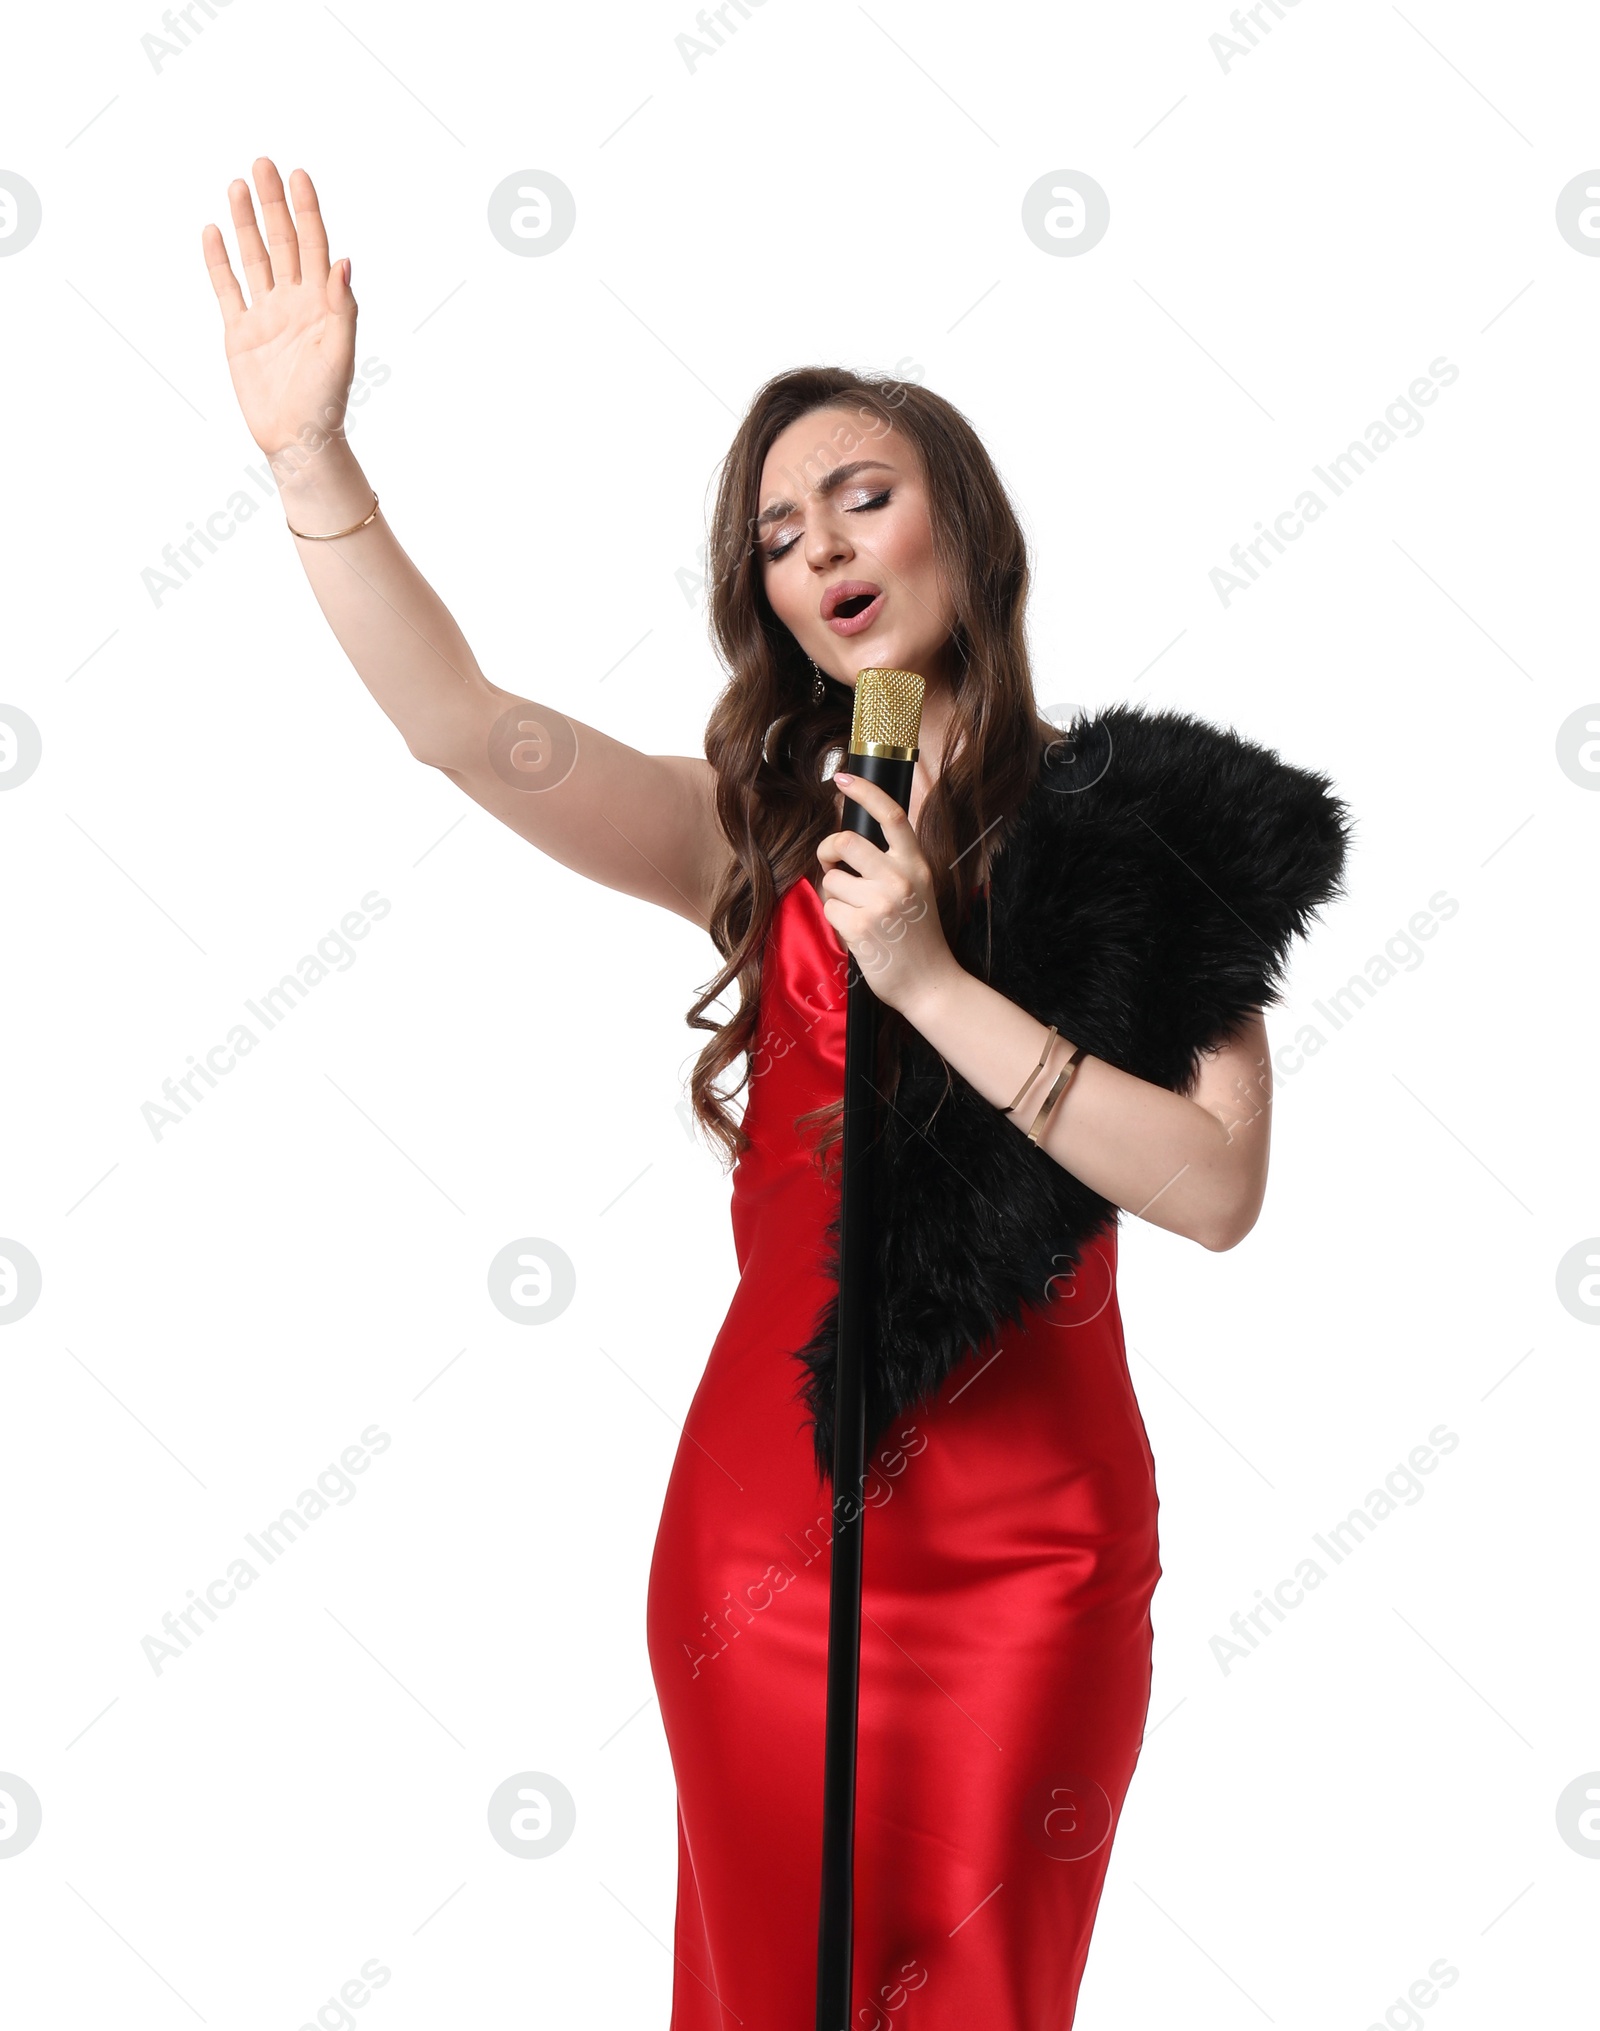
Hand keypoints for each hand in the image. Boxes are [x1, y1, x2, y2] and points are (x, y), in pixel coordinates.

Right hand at [202, 158, 356, 467]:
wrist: (296, 440)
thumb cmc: (327, 402)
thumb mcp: (339, 353)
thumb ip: (342, 307)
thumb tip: (343, 261)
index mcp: (322, 304)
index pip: (315, 246)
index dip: (307, 211)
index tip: (298, 175)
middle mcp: (293, 302)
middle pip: (282, 242)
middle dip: (273, 204)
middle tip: (262, 164)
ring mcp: (265, 314)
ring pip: (254, 258)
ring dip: (245, 223)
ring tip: (237, 185)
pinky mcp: (240, 332)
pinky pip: (227, 288)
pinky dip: (220, 261)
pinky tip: (214, 230)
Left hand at [816, 774, 960, 1017]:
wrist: (931, 983)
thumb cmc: (919, 938)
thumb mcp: (919, 890)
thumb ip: (892, 865)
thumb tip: (848, 844)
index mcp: (917, 865)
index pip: (891, 815)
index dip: (865, 791)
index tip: (843, 777)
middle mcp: (900, 878)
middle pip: (846, 841)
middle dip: (828, 849)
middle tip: (830, 862)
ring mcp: (880, 902)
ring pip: (831, 879)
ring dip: (835, 895)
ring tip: (857, 914)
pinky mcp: (860, 926)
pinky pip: (829, 908)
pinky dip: (836, 920)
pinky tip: (857, 933)